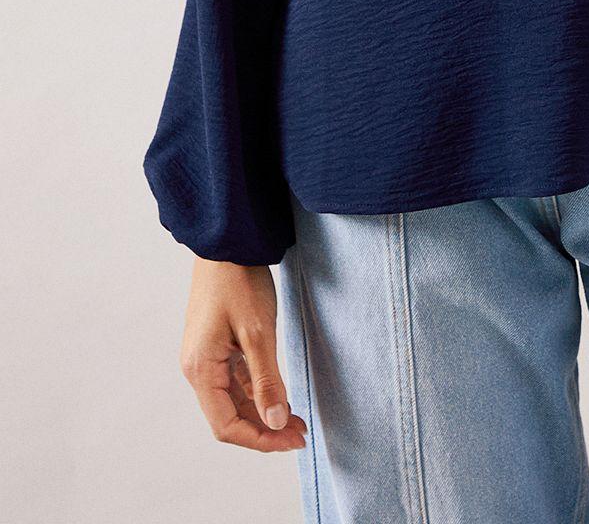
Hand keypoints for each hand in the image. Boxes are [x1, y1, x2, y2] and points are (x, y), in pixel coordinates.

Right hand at [179, 256, 308, 451]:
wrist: (228, 241)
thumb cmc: (239, 281)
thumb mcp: (259, 332)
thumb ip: (267, 381)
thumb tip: (276, 422)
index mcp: (201, 369)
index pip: (226, 425)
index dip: (260, 439)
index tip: (292, 440)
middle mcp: (197, 368)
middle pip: (228, 416)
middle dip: (264, 428)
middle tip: (299, 432)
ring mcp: (205, 357)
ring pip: (232, 400)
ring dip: (261, 412)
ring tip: (294, 418)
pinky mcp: (215, 346)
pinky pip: (234, 380)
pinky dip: (256, 392)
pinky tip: (278, 395)